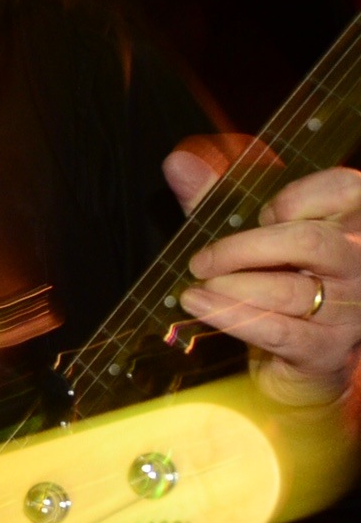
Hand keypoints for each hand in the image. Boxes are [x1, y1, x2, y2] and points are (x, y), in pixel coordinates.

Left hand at [166, 143, 360, 407]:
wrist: (297, 360)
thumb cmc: (276, 283)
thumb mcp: (247, 234)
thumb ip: (217, 198)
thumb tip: (179, 162)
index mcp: (349, 224)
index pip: (345, 188)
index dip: (296, 197)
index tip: (262, 212)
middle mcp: (357, 263)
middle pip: (310, 242)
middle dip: (244, 248)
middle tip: (202, 260)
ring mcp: (348, 310)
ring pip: (291, 289)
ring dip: (231, 286)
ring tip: (195, 287)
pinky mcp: (324, 350)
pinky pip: (278, 331)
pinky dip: (231, 316)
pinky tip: (199, 306)